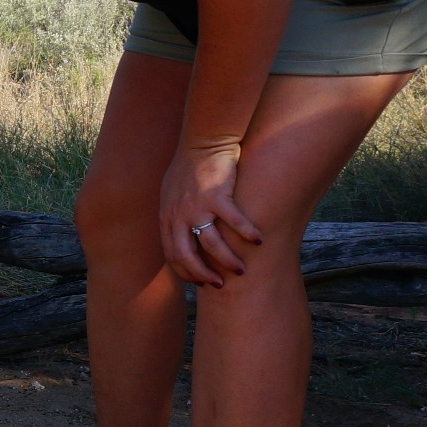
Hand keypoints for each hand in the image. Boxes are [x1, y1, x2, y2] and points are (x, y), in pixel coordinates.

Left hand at [160, 142, 261, 286]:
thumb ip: (175, 216)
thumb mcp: (171, 194)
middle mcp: (178, 215)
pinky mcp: (218, 196)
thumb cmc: (189, 167)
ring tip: (240, 270)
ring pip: (211, 245)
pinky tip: (258, 241)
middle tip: (219, 284)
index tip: (200, 282)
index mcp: (167, 217)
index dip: (186, 272)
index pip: (172, 255)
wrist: (203, 142)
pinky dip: (247, 234)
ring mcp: (197, 207)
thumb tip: (181, 234)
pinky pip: (234, 222)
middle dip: (203, 275)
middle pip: (187, 256)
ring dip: (227, 261)